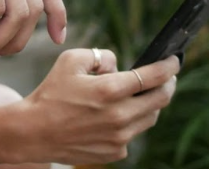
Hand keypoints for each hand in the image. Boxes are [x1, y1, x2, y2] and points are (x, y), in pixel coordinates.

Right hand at [14, 49, 179, 165]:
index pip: (152, 77)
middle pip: (160, 99)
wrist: (34, 131)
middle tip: (166, 77)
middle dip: (167, 85)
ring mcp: (120, 137)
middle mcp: (119, 116)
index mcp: (109, 90)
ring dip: (149, 103)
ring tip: (137, 94)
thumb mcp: (69, 61)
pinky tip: (114, 116)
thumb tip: (119, 64)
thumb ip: (100, 56)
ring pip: (150, 117)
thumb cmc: (50, 94)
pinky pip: (133, 134)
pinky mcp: (116, 152)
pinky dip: (130, 122)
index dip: (168, 67)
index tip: (174, 60)